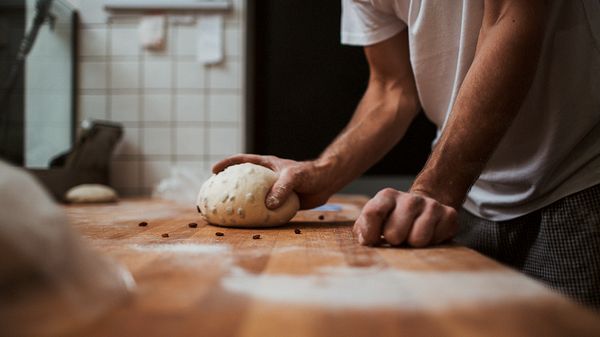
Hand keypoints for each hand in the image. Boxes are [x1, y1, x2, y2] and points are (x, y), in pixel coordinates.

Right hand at [213, 154, 332, 209]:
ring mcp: (271, 191)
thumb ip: (281, 188)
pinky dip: (256, 215)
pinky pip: (264, 210)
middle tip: (214, 195)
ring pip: (251, 197)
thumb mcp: (294, 177)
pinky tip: (250, 223)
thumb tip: (268, 204)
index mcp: (266, 165)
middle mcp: (266, 177)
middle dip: (227, 186)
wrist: (326, 183)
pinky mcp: (278, 203)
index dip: (227, 164)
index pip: (243, 161)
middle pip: (242, 181)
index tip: (214, 171)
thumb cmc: (310, 174)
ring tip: (226, 212)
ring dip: (240, 203)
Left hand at [353, 188, 457, 246]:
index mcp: (387, 196)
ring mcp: (432, 205)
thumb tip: (365, 239)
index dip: (370, 234)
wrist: (423, 211)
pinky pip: (435, 241)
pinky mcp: (449, 215)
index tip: (372, 240)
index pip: (373, 213)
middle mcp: (410, 198)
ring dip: (412, 244)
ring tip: (411, 236)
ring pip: (417, 239)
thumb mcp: (373, 222)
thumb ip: (363, 229)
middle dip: (394, 241)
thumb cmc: (392, 221)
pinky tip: (427, 235)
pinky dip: (430, 243)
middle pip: (395, 233)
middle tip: (398, 237)